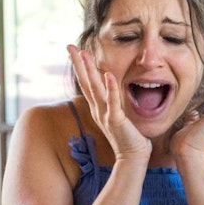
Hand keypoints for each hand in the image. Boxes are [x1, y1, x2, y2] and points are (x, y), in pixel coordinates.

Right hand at [67, 44, 149, 161]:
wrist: (133, 158)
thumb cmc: (129, 138)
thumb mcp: (117, 117)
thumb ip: (112, 104)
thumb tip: (112, 93)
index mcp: (98, 108)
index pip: (87, 83)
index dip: (80, 67)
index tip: (75, 51)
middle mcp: (98, 110)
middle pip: (86, 82)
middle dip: (78, 63)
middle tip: (70, 46)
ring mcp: (106, 115)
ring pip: (95, 89)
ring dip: (89, 70)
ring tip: (84, 54)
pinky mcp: (116, 121)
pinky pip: (113, 102)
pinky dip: (111, 88)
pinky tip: (108, 74)